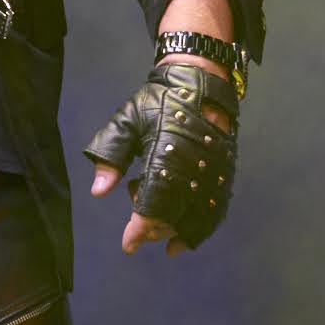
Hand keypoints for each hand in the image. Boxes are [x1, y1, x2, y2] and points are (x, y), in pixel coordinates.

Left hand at [84, 57, 238, 255]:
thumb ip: (110, 155)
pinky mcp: (225, 172)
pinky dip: (201, 229)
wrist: (200, 79)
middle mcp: (192, 169)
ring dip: (174, 231)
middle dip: (152, 229)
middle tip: (137, 229)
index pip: (152, 206)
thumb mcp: (127, 120)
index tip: (128, 245)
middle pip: (173, 216)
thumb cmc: (159, 99)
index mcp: (165, 155)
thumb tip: (99, 192)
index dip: (139, 230)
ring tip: (158, 234)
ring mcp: (212, 172)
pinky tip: (185, 240)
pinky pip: (215, 210)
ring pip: (195, 218)